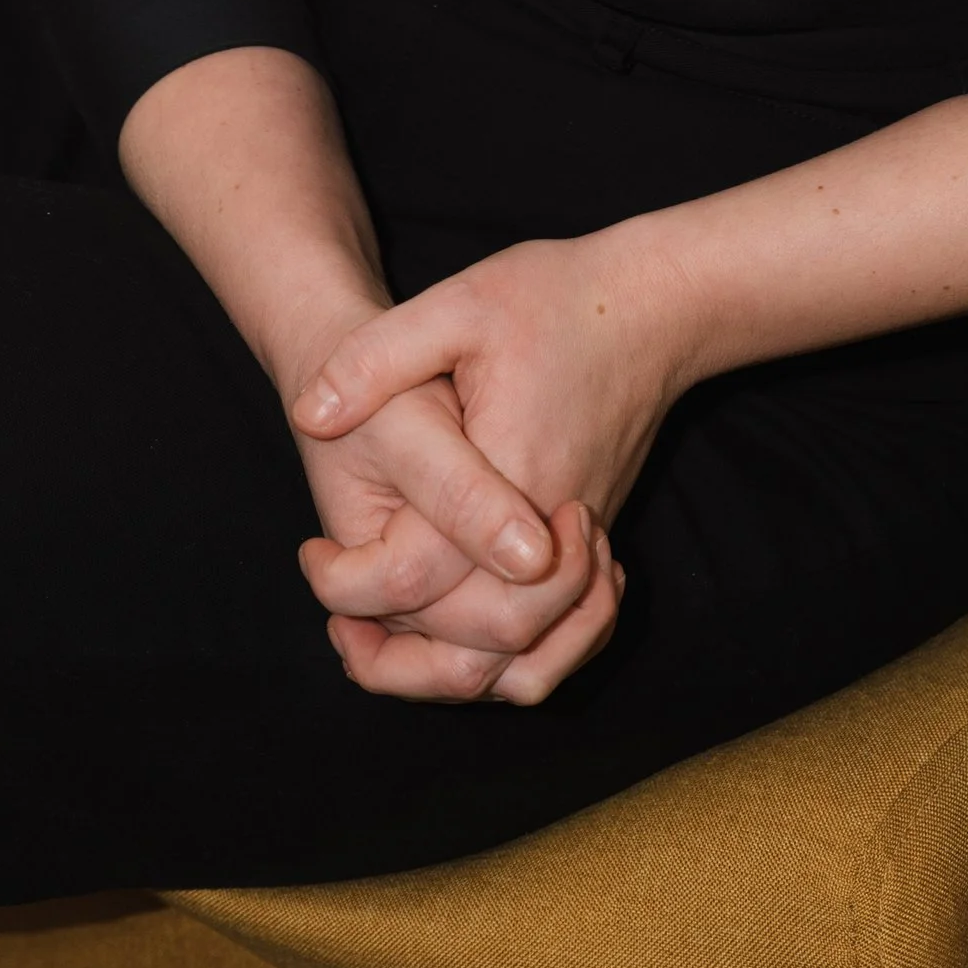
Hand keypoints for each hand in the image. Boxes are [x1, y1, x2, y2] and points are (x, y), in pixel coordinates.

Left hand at [293, 231, 685, 702]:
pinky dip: (511, 655)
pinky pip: (558, 636)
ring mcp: (579, 543)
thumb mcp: (456, 305)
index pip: (422, 575)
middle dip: (400, 661)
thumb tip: (309, 412)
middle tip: (340, 623)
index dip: (352, 583)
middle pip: (480, 646)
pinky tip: (453, 626)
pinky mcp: (591, 542)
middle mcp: (550, 529)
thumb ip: (377, 358)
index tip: (313, 551)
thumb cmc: (556, 297)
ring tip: (385, 640)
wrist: (657, 306)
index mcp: (507, 474)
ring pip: (526, 661)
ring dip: (455, 670)